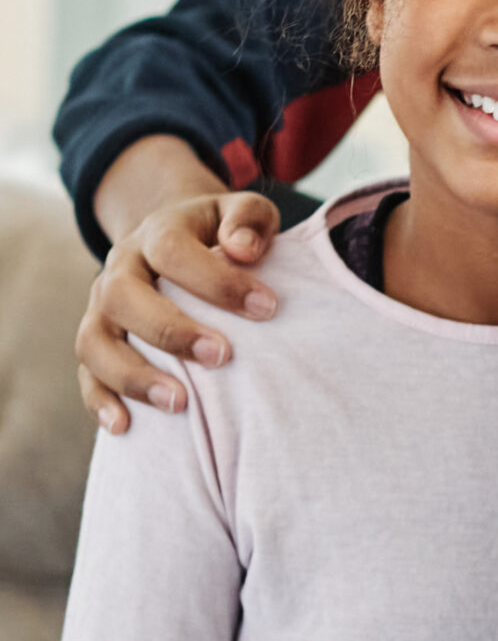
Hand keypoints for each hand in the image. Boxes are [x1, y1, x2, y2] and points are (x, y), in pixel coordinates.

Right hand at [79, 142, 280, 433]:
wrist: (172, 239)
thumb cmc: (222, 234)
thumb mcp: (241, 213)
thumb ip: (249, 220)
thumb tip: (246, 249)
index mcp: (158, 232)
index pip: (173, 251)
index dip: (217, 280)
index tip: (267, 308)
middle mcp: (120, 270)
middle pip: (123, 296)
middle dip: (171, 330)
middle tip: (223, 356)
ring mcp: (101, 309)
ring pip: (95, 342)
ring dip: (133, 375)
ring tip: (180, 403)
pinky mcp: (97, 343)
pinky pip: (86, 375)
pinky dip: (100, 402)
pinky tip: (125, 427)